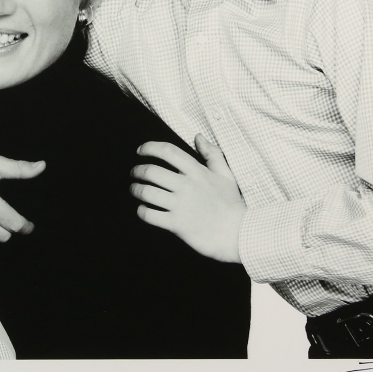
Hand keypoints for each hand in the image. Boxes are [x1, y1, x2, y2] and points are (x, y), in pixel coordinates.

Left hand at [130, 134, 244, 262]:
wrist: (238, 234)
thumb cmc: (231, 204)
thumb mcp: (226, 175)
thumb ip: (212, 154)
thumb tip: (199, 137)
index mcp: (197, 172)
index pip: (168, 151)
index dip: (150, 147)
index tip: (140, 151)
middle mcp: (186, 186)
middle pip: (151, 171)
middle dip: (137, 171)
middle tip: (134, 173)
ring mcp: (180, 205)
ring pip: (147, 192)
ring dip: (136, 189)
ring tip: (134, 189)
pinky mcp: (176, 224)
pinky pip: (149, 215)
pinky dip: (141, 211)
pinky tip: (142, 209)